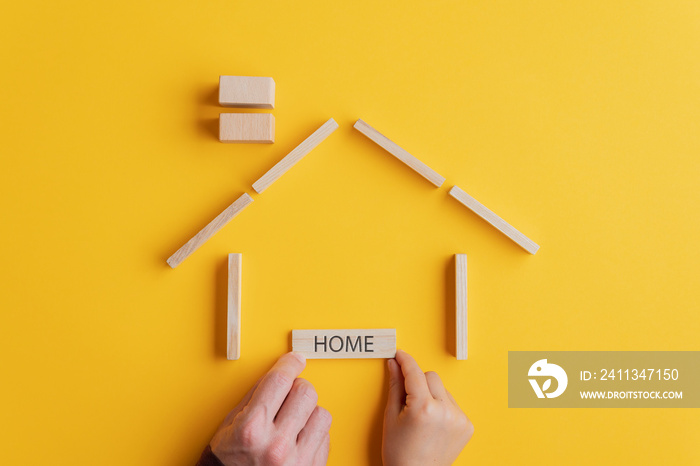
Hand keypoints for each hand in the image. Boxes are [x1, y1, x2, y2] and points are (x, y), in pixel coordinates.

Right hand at [210, 352, 330, 464]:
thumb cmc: (230, 461)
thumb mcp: (230, 425)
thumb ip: (254, 396)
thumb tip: (279, 372)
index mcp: (252, 429)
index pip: (279, 381)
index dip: (290, 364)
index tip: (295, 359)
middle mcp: (276, 445)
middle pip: (305, 392)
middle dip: (298, 388)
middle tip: (290, 394)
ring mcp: (297, 460)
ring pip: (322, 413)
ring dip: (309, 413)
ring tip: (295, 421)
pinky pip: (326, 436)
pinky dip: (314, 433)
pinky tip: (299, 438)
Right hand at [382, 350, 473, 465]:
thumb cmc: (400, 453)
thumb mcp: (391, 418)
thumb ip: (395, 386)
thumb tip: (394, 365)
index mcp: (423, 408)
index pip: (414, 372)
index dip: (405, 361)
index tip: (399, 354)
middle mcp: (445, 411)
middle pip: (431, 377)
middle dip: (418, 382)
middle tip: (407, 398)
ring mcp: (459, 419)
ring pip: (443, 389)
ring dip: (431, 395)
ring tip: (421, 416)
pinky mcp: (467, 425)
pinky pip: (452, 403)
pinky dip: (442, 407)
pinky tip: (433, 424)